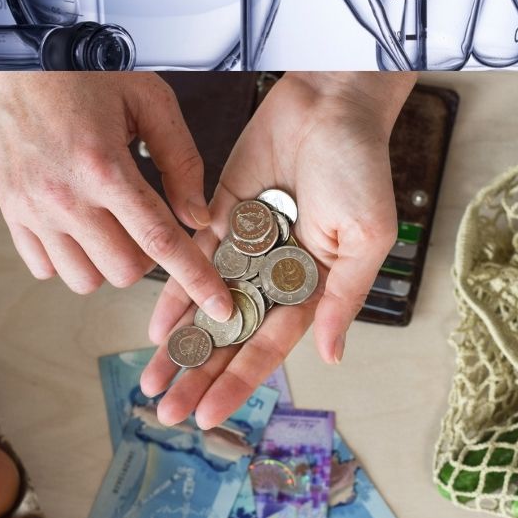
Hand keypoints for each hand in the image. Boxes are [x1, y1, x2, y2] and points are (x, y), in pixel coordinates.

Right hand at [0, 71, 234, 320]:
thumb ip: (181, 161)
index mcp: (104, 166)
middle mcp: (64, 195)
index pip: (160, 241)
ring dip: (108, 263)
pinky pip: (46, 269)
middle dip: (149, 259)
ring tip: (112, 226)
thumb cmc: (84, 74)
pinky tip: (81, 228)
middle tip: (147, 224)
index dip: (196, 278)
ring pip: (85, 280)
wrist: (17, 62)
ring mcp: (33, 209)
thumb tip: (198, 217)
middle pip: (124, 271)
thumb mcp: (149, 101)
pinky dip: (70, 259)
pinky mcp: (11, 213)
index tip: (219, 306)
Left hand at [140, 70, 414, 428]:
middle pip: (231, 337)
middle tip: (166, 413)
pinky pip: (192, 262)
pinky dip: (174, 293)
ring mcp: (247, 247)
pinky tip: (155, 327)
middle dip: (199, 376)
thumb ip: (343, 299)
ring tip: (151, 383)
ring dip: (180, 346)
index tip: (208, 414)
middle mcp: (277, 275)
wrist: (331, 103)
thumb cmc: (361, 168)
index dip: (237, 381)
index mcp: (313, 287)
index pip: (268, 347)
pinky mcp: (222, 215)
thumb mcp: (366, 240)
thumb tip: (332, 358)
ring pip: (207, 309)